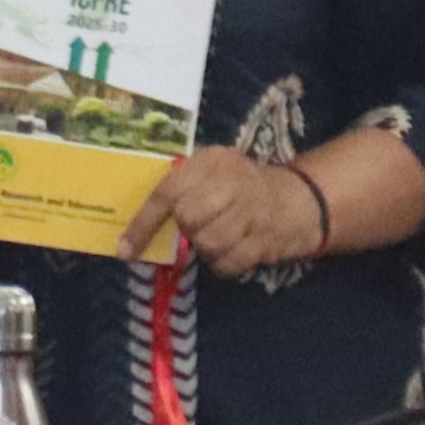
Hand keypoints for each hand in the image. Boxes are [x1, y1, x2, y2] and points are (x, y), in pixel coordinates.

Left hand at [124, 147, 325, 275]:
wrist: (299, 199)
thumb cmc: (241, 185)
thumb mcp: (213, 170)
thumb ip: (181, 187)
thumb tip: (136, 228)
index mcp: (213, 161)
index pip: (168, 191)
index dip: (143, 223)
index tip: (125, 250)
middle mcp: (233, 181)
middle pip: (189, 219)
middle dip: (188, 230)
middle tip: (199, 226)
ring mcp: (252, 212)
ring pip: (208, 244)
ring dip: (206, 248)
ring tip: (219, 235)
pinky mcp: (265, 240)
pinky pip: (227, 264)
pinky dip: (223, 264)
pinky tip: (233, 249)